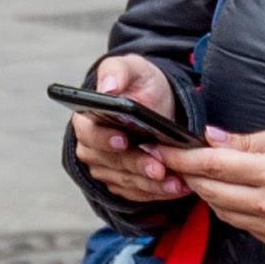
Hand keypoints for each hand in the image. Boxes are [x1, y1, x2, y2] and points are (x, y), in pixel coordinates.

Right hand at [69, 54, 191, 205]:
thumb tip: (107, 88)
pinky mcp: (120, 184)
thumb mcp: (133, 69)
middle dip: (138, 166)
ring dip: (152, 185)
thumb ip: (117, 71)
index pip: (90, 134)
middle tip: (161, 169)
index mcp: (87, 120)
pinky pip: (136, 194)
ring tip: (177, 182)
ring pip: (126, 182)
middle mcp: (91, 148)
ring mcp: (105, 169)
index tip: (124, 140)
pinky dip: (156, 193)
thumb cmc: (141, 85)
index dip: (105, 139)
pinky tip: (176, 188)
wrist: (159, 106)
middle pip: (112, 163)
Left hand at [162, 122, 264, 254]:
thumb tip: (211, 138)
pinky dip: (227, 208)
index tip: (161, 148)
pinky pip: (238, 224)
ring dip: (205, 191)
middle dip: (186, 173)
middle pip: (209, 190)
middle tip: (173, 160)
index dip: (181, 157)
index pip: (213, 164)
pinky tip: (231, 193)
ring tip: (202, 174)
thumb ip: (248, 140)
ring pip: (219, 210)